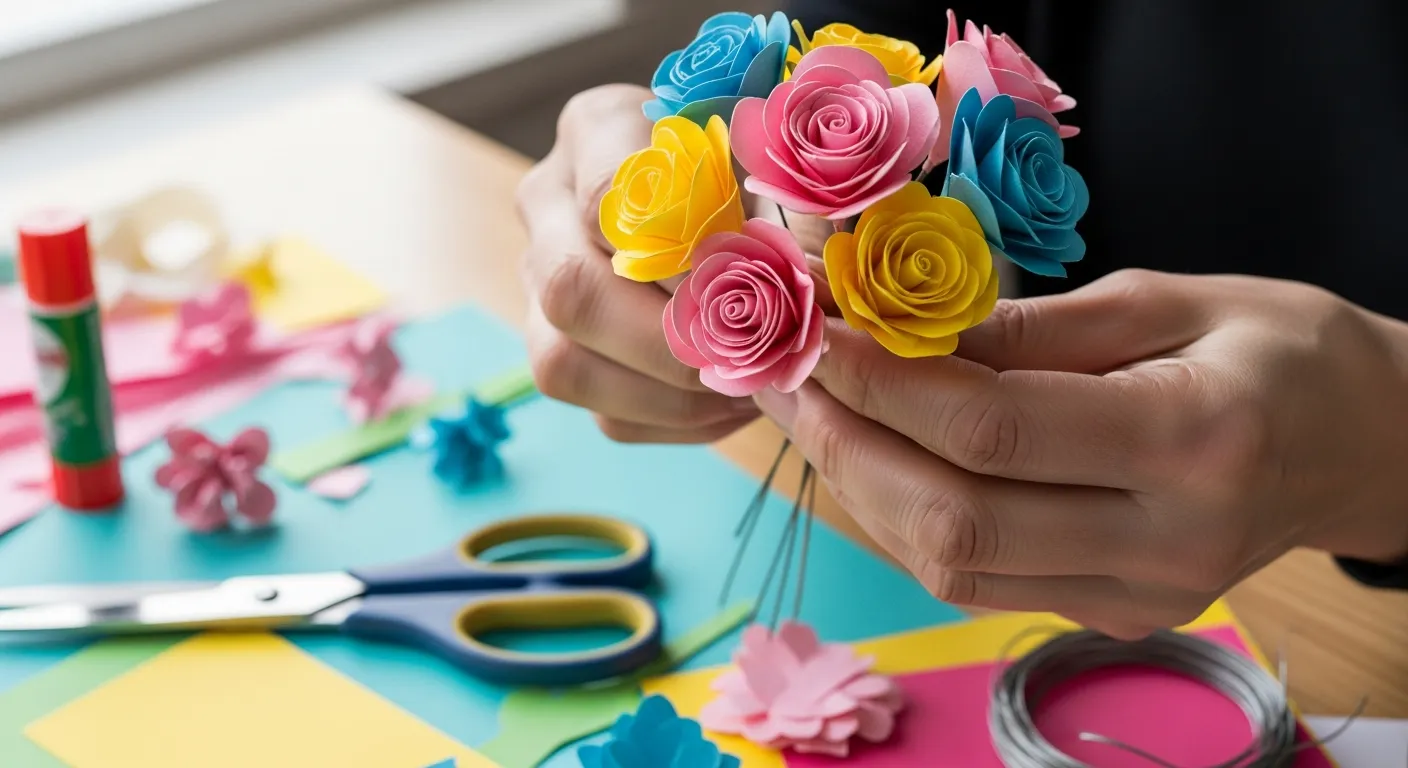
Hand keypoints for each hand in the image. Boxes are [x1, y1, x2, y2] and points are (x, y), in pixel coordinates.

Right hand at [516, 85, 757, 441]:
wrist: (734, 198)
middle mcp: (547, 204)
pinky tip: (735, 402)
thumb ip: (789, 208)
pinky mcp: (560, 352)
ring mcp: (537, 285)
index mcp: (597, 129)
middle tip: (752, 355)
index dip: (681, 250)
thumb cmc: (761, 170)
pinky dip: (676, 420)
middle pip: (571, 289)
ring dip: (669, 394)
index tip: (748, 278)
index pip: (609, 191)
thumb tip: (803, 286)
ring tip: (751, 388)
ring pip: (565, 363)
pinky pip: (602, 411)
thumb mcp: (780, 164)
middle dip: (670, 339)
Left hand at [755, 269, 1407, 637]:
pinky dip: (906, 524)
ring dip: (861, 492)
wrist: (1364, 448)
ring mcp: (1138, 595)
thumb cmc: (1282, 352)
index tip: (814, 338)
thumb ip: (1043, 324)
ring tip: (812, 417)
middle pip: (954, 520)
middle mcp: (1164, 541)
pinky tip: (874, 464)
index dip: (884, 385)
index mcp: (1192, 439)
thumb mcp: (1177, 296)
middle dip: (848, 447)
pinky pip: (976, 582)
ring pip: (951, 567)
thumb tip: (913, 331)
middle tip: (786, 383)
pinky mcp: (1114, 615)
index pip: (993, 429)